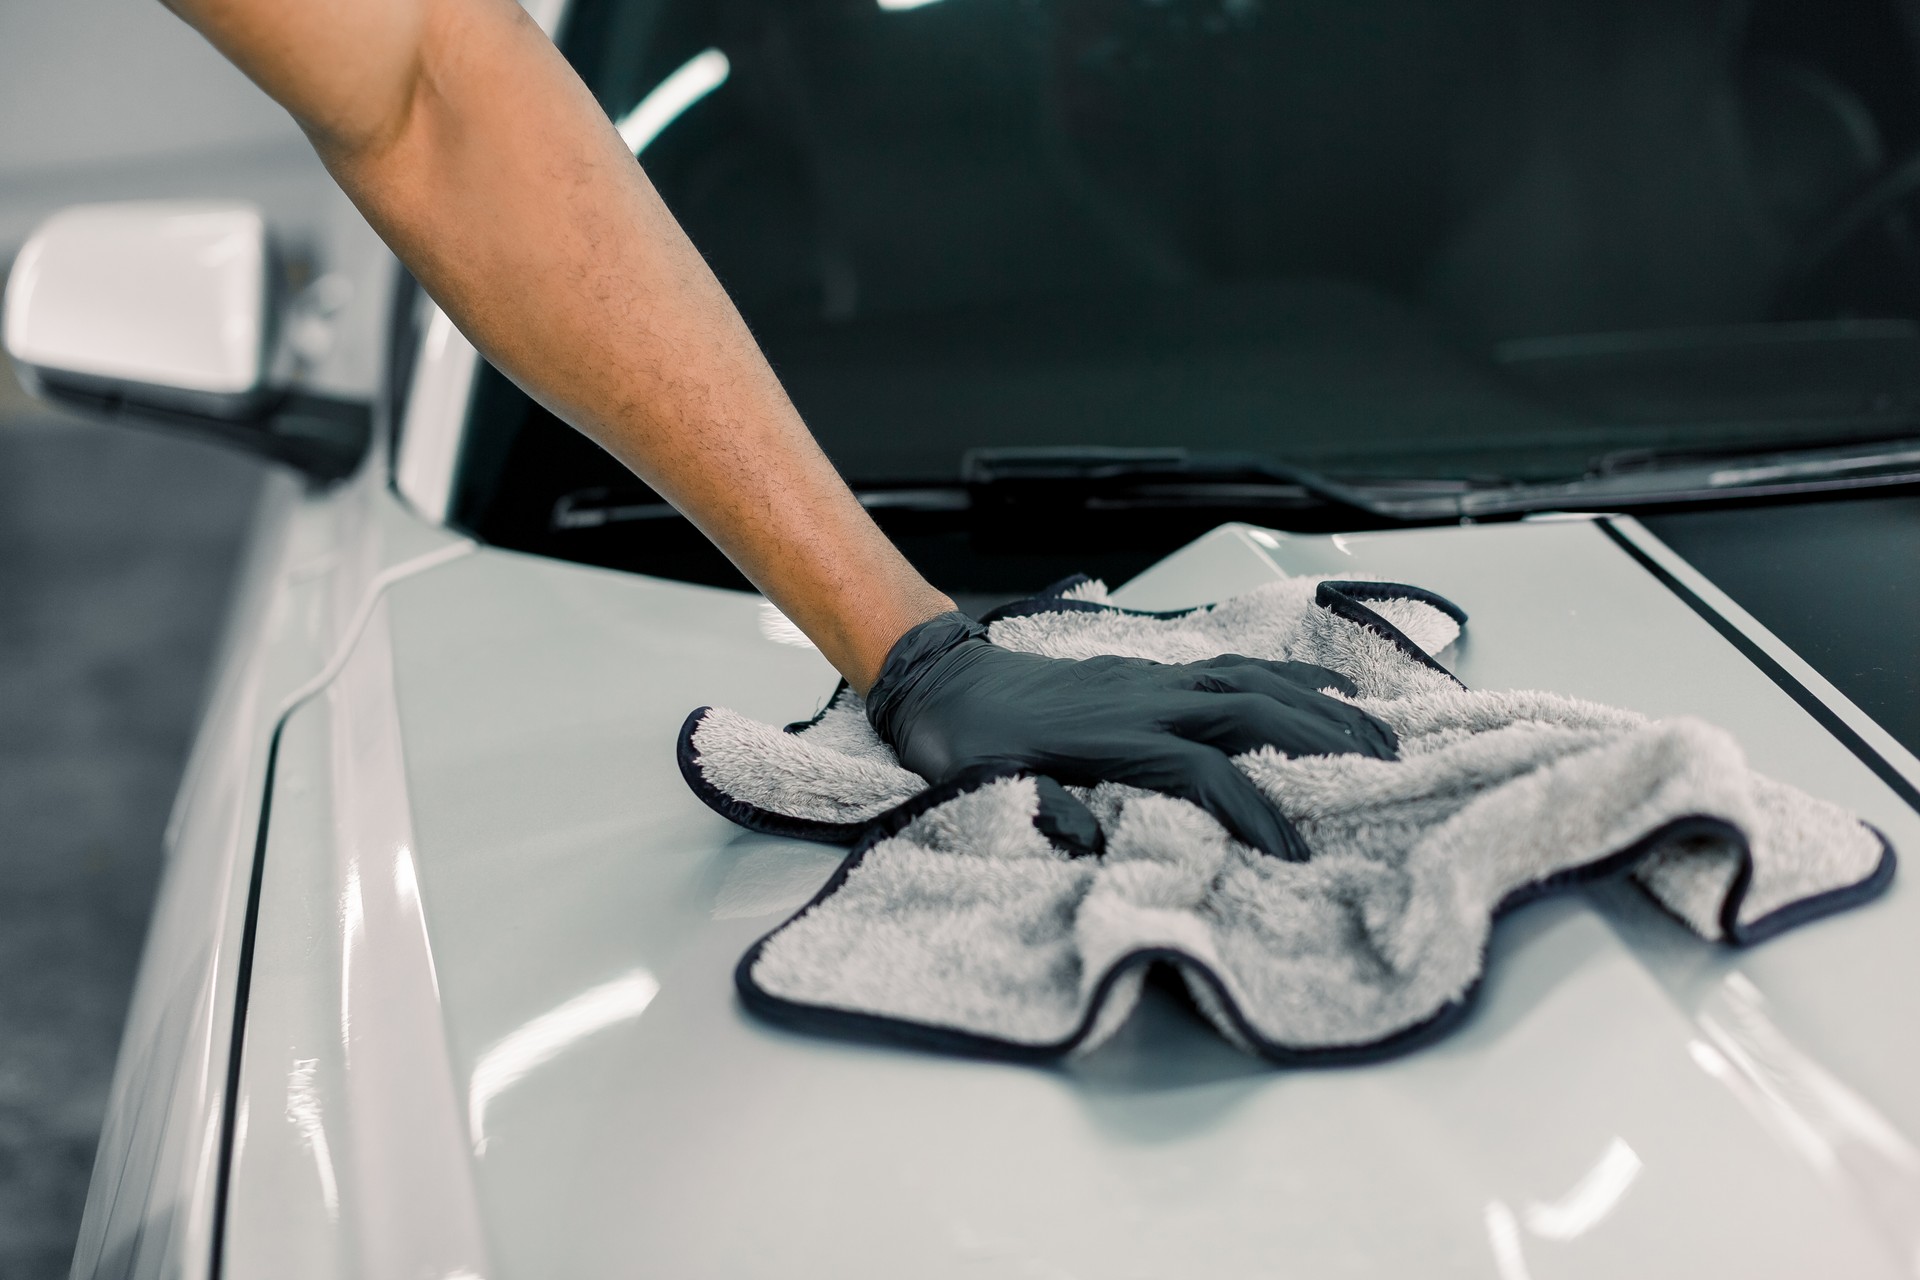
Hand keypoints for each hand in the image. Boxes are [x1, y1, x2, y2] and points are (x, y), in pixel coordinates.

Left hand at [864, 612, 1398, 859]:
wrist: (943, 683)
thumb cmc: (965, 744)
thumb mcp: (986, 789)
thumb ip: (1043, 811)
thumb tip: (1089, 839)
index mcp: (1114, 737)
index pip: (1204, 775)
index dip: (1252, 813)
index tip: (1295, 853)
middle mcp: (1147, 699)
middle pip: (1253, 714)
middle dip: (1323, 743)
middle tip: (1385, 773)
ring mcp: (1154, 678)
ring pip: (1255, 683)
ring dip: (1321, 706)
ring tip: (1379, 734)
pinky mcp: (1153, 670)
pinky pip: (1235, 665)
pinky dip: (1287, 672)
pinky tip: (1325, 685)